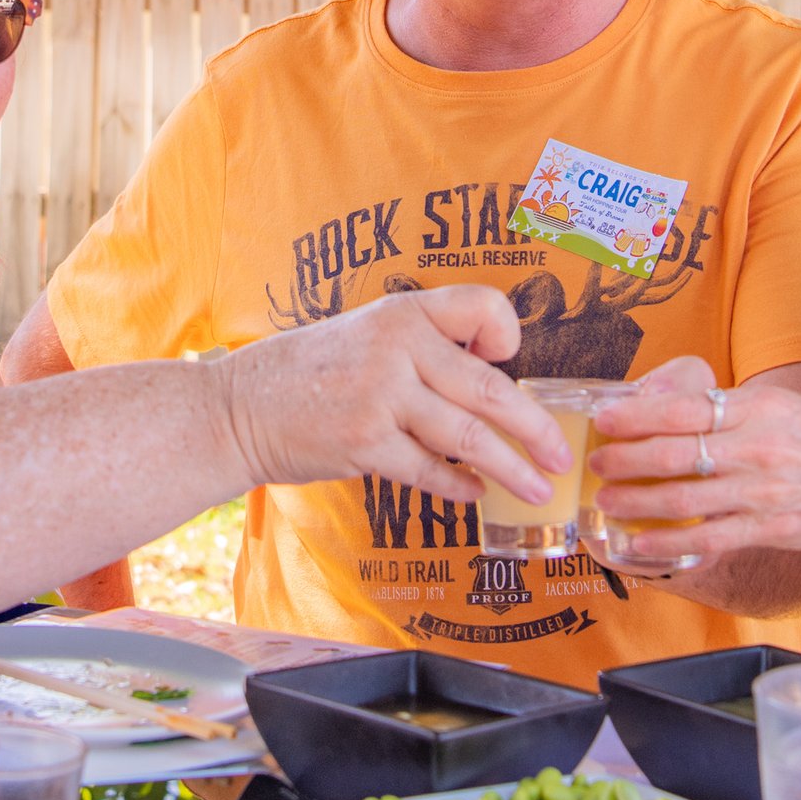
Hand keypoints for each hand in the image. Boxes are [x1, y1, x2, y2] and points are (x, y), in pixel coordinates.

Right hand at [212, 286, 569, 504]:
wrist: (238, 407)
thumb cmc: (308, 372)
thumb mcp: (365, 333)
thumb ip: (422, 346)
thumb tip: (490, 375)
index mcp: (402, 312)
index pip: (481, 305)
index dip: (508, 333)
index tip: (512, 359)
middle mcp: (396, 347)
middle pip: (489, 388)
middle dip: (534, 427)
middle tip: (562, 453)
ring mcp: (381, 397)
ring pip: (469, 436)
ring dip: (511, 469)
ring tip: (539, 489)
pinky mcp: (365, 444)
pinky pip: (430, 470)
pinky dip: (458, 486)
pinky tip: (475, 495)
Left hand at [588, 370, 800, 566]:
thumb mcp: (788, 404)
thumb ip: (739, 409)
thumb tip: (683, 408)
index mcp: (759, 409)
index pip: (685, 408)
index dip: (638, 415)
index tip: (605, 417)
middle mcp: (756, 449)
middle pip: (674, 453)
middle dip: (626, 459)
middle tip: (597, 461)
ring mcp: (761, 492)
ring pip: (683, 498)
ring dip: (636, 501)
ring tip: (606, 501)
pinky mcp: (767, 528)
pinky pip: (706, 538)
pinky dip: (667, 544)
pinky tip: (638, 545)